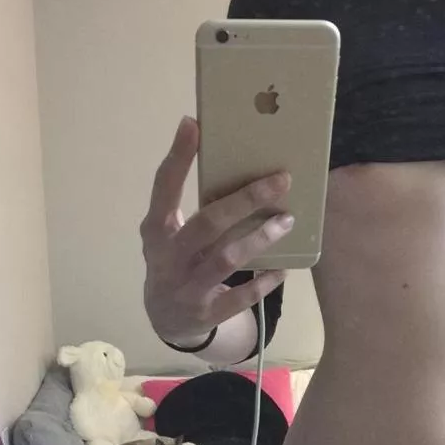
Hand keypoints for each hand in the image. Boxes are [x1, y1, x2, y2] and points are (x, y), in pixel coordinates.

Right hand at [140, 117, 291, 345]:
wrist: (166, 319)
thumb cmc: (175, 261)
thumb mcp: (170, 232)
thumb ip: (190, 204)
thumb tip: (226, 159)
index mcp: (157, 230)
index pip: (164, 188)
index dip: (178, 158)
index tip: (193, 124)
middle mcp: (168, 258)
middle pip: (207, 223)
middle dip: (245, 200)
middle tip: (280, 179)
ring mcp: (187, 288)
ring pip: (227, 258)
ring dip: (260, 238)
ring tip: (287, 220)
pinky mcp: (206, 313)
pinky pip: (240, 296)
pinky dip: (263, 282)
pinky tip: (282, 268)